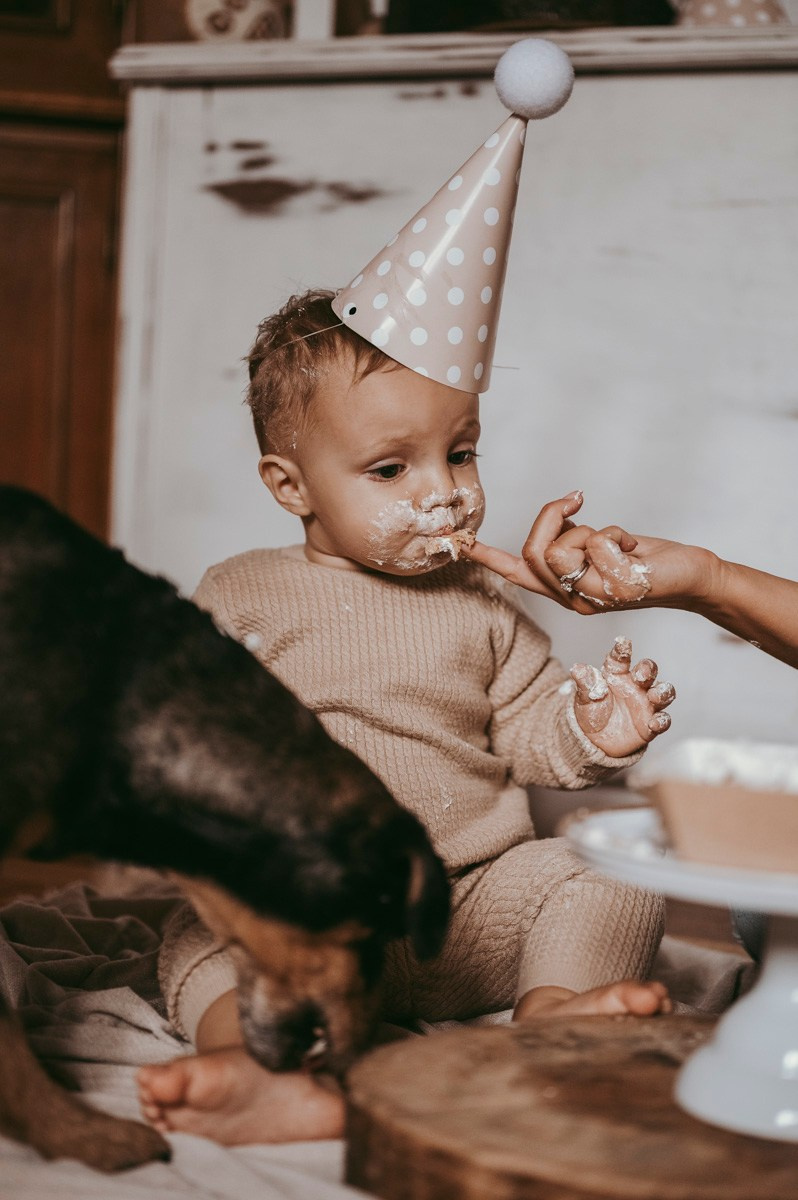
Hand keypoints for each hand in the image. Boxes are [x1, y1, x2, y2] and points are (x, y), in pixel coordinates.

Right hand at [463, 491, 714, 613]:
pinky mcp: (615, 589)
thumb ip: (573, 541)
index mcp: (564, 590)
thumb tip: (558, 513)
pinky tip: (634, 547)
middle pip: (534, 550)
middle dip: (551, 516)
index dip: (487, 557)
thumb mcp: (601, 548)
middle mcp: (573, 599)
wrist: (690, 576)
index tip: (459, 542)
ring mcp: (593, 598)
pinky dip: (616, 532)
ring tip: (615, 539)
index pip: (518, 573)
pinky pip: (595, 542)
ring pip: (558, 550)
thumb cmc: (645, 561)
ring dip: (587, 529)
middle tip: (577, 503)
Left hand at [571, 637, 674, 756]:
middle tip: (640, 676)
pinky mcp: (650, 724)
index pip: (621, 658)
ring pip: (663, 692)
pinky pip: (663, 720)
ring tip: (654, 696)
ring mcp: (646, 704)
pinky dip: (662, 721)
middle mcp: (635, 686)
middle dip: (648, 669)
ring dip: (663, 692)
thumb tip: (577, 668)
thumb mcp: (584, 697)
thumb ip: (585, 683)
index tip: (622, 642)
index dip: (623, 649)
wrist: (594, 740)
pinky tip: (654, 723)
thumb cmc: (591, 712)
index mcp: (617, 674)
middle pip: (649, 671)